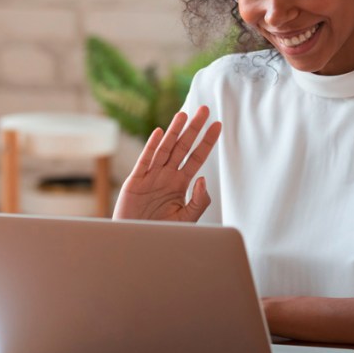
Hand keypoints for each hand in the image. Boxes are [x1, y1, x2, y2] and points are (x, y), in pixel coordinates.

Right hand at [112, 105, 221, 221]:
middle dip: (193, 129)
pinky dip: (151, 147)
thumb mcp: (187, 218)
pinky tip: (159, 133)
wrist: (139, 243)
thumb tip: (203, 178)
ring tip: (184, 115)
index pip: (196, 157)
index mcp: (180, 183)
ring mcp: (151, 176)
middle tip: (204, 110)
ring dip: (174, 131)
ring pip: (165, 149)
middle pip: (182, 147)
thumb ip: (199, 200)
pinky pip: (145, 161)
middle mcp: (167, 175)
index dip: (207, 141)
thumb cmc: (162, 231)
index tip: (217, 125)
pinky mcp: (136, 181)